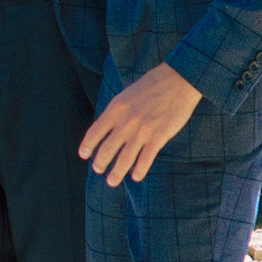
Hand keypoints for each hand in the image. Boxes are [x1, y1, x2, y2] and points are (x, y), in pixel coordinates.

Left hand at [80, 61, 199, 183]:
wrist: (178, 80)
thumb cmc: (152, 86)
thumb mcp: (127, 94)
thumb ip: (117, 112)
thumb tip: (107, 130)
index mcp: (116, 108)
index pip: (95, 131)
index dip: (87, 146)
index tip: (83, 155)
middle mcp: (126, 121)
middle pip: (107, 149)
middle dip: (100, 163)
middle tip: (98, 170)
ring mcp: (142, 131)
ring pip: (124, 159)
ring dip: (116, 173)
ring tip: (112, 181)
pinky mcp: (158, 137)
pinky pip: (145, 159)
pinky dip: (139, 170)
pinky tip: (135, 177)